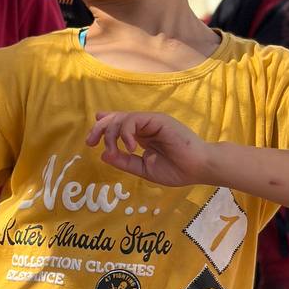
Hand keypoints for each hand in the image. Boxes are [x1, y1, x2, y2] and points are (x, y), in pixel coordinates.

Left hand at [86, 111, 212, 187]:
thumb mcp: (145, 169)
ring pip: (122, 118)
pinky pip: (134, 120)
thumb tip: (104, 155)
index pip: (120, 125)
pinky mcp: (158, 120)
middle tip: (90, 141)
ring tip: (112, 149)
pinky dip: (126, 132)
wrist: (198, 168)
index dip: (104, 126)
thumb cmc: (177, 170)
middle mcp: (146, 126)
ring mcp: (152, 122)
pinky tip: (129, 146)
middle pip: (117, 118)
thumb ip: (126, 162)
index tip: (91, 140)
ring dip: (112, 133)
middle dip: (101, 128)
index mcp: (143, 136)